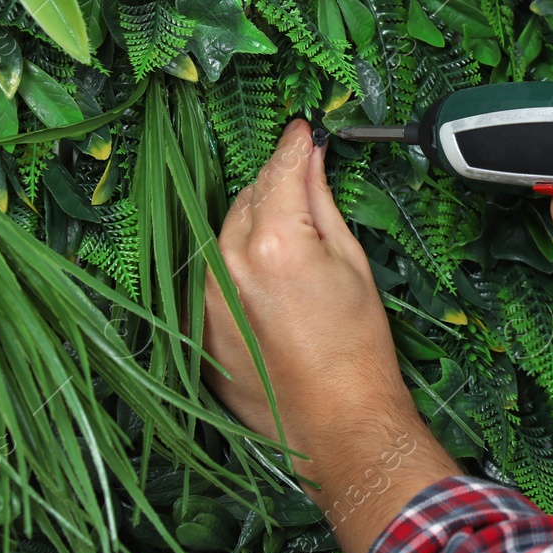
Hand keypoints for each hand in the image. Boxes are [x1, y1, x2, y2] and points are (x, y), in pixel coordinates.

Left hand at [203, 119, 457, 552]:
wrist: (334, 422)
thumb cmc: (357, 347)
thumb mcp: (351, 263)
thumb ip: (322, 204)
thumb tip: (311, 160)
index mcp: (275, 241)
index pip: (279, 170)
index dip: (293, 147)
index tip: (302, 130)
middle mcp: (228, 262)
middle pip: (246, 197)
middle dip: (274, 188)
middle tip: (305, 191)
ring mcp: (205, 296)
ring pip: (224, 233)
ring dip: (252, 224)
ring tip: (291, 246)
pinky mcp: (196, 323)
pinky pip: (211, 272)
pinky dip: (234, 265)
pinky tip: (268, 286)